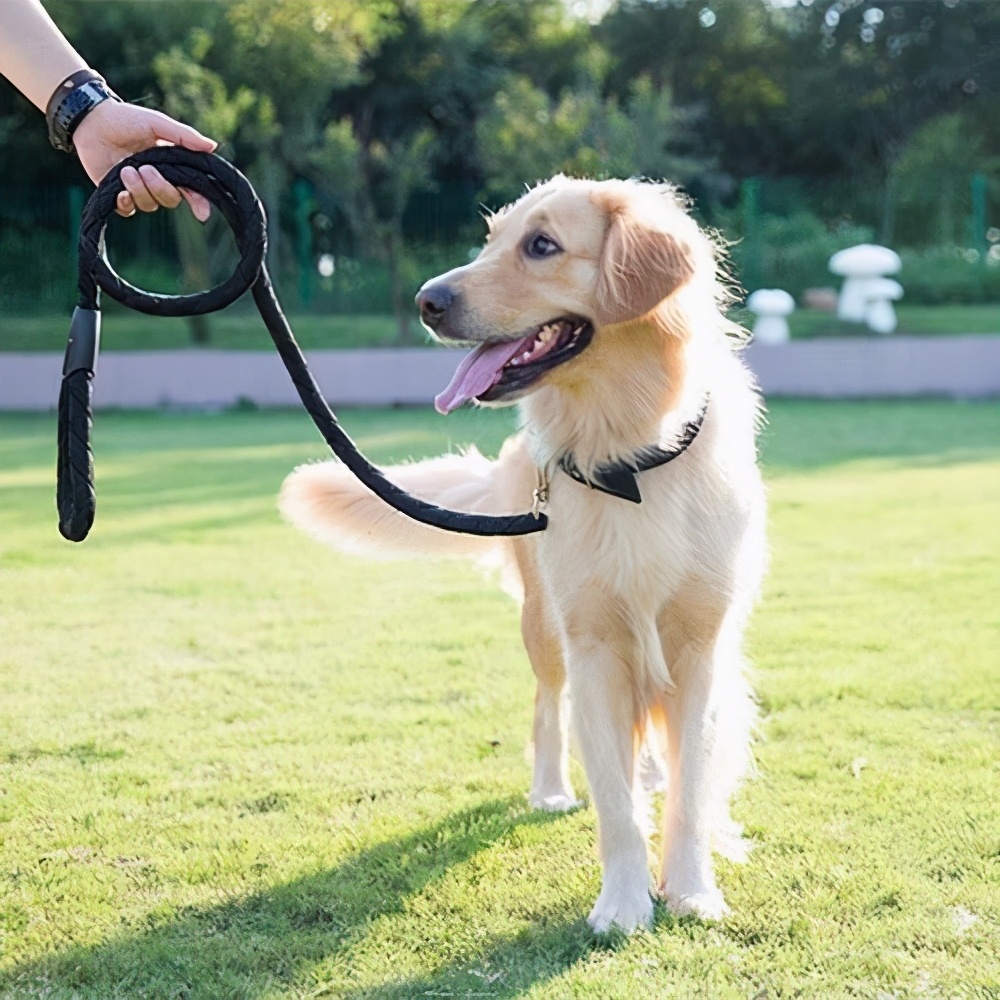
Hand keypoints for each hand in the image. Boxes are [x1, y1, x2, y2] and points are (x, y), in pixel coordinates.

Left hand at [72, 101, 217, 220]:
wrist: (92, 121)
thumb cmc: (127, 119)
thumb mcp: (158, 123)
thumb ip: (184, 136)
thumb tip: (212, 146)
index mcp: (172, 166)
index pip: (191, 190)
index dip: (199, 203)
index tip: (201, 213)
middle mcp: (158, 180)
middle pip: (170, 200)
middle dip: (159, 187)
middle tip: (144, 168)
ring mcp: (138, 189)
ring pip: (149, 205)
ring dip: (138, 189)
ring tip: (124, 169)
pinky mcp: (118, 194)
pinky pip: (129, 210)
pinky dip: (125, 202)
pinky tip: (120, 191)